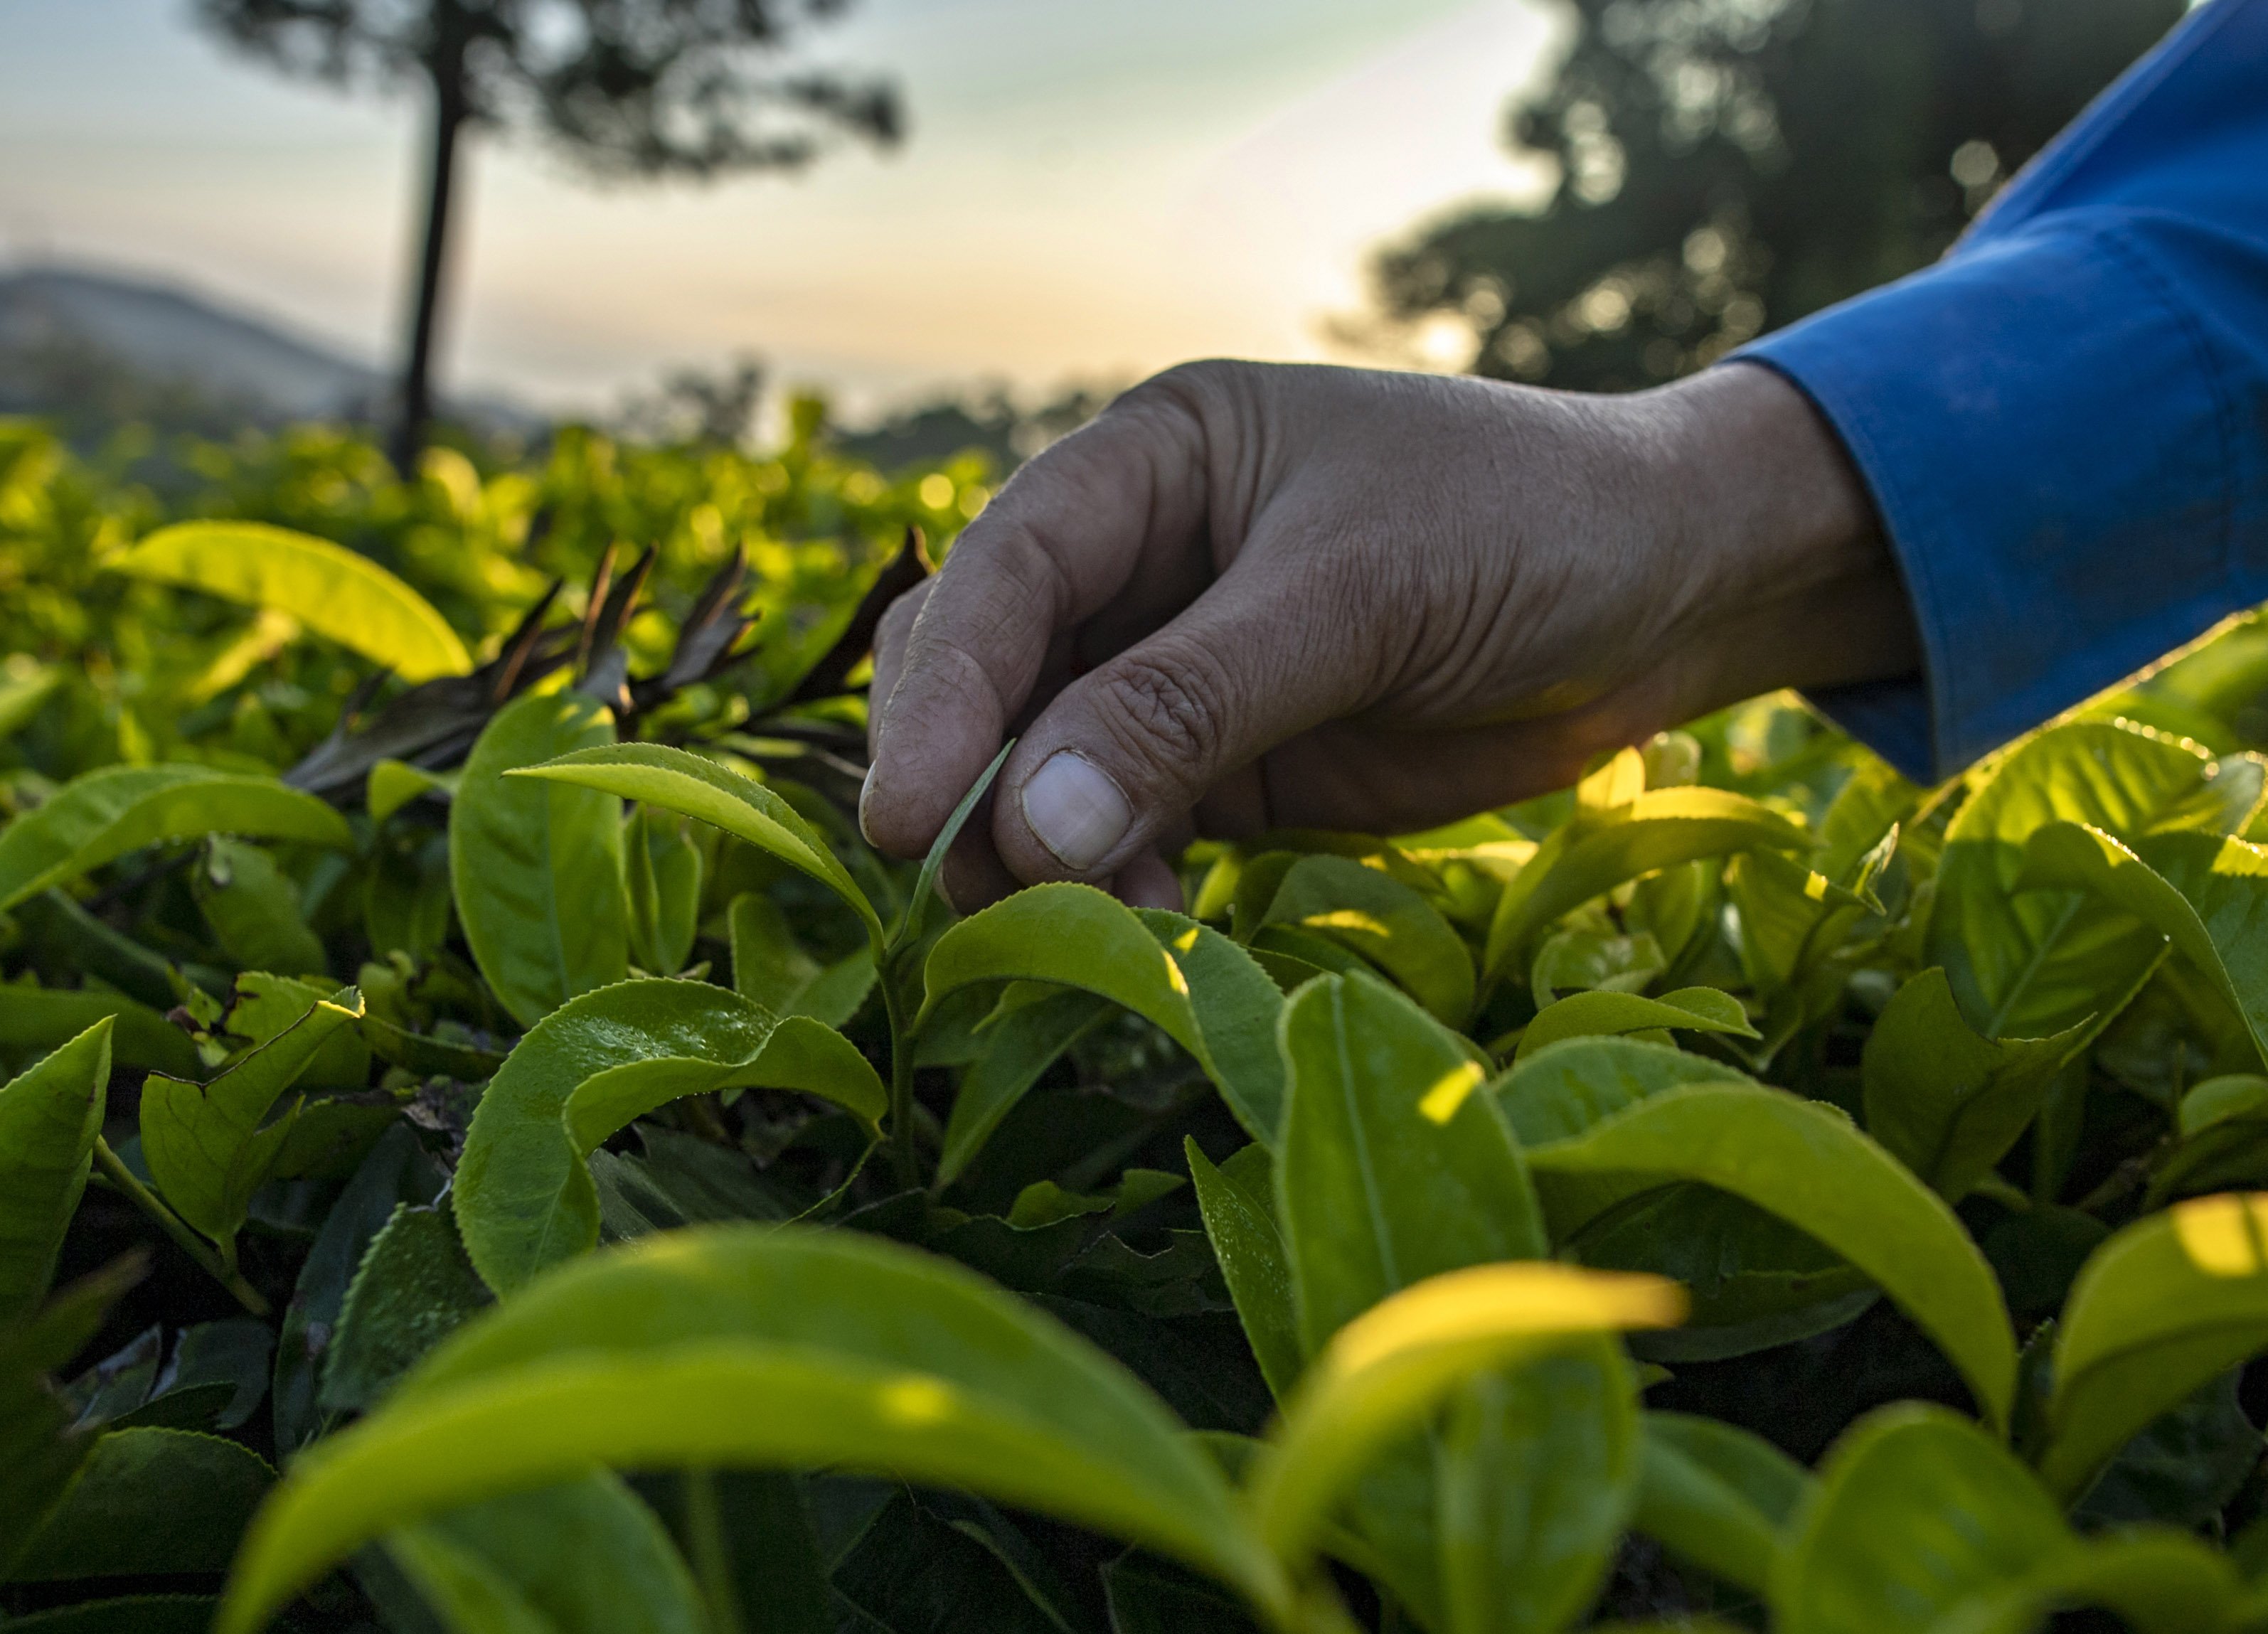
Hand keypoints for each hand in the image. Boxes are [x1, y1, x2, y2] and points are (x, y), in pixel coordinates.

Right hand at [860, 359, 1916, 908]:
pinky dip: (1117, 885)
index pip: (1005, 570)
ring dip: (1042, 852)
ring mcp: (1176, 671)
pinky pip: (1126, 830)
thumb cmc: (1529, 528)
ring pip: (1043, 767)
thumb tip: (1028, 826)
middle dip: (972, 779)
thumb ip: (1191, 703)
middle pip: (990, 672)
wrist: (1679, 591)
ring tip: (1090, 921)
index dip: (944, 690)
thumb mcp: (1360, 595)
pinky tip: (1152, 926)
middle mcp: (1141, 563)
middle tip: (974, 891)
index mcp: (1153, 463)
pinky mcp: (1227, 767)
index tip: (910, 815)